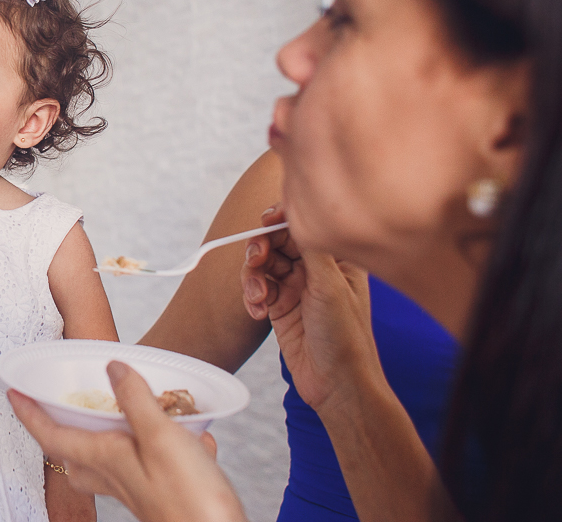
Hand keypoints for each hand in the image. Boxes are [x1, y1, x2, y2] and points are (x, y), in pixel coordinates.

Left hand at [10, 361, 245, 521]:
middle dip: (63, 430)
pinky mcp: (167, 495)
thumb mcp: (160, 438)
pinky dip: (167, 447)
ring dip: (109, 437)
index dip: (30, 414)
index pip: (53, 436)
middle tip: (58, 406)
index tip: (13, 393)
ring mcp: (141, 489)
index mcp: (106, 460)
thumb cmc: (189, 499)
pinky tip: (193, 435)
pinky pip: (155, 466)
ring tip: (122, 412)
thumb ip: (135, 401)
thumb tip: (113, 369)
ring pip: (112, 462)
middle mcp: (117, 477)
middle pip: (76, 454)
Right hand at [240, 204, 380, 412]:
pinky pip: (256, 289)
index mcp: (336, 259)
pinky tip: (258, 312)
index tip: (266, 221)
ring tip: (259, 296)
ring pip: (262, 265)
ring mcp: (296, 288)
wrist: (336, 384)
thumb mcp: (330, 285)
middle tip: (256, 259)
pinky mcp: (279, 307)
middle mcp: (315, 269)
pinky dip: (252, 296)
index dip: (281, 219)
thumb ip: (311, 247)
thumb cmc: (345, 336)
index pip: (303, 226)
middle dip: (261, 248)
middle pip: (276, 242)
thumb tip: (298, 212)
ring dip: (253, 276)